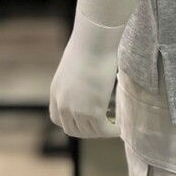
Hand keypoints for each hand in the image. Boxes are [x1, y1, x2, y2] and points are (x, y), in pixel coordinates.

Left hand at [49, 10, 126, 137]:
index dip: (70, 122)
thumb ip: (75, 79)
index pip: (57, 119)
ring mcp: (77, 110)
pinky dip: (111, 131)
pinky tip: (119, 128)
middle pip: (72, 130)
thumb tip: (87, 78)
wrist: (93, 43)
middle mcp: (63, 105)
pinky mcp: (93, 111)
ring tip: (112, 126)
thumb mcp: (73, 66)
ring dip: (100, 132)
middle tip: (101, 125)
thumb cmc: (87, 45)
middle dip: (86, 131)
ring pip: (88, 132)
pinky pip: (103, 129)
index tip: (83, 120)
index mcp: (56, 93)